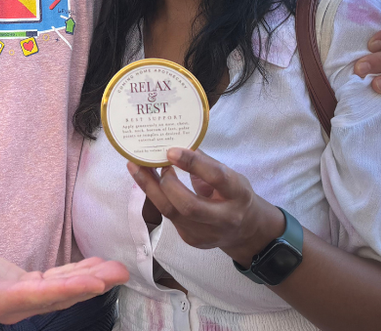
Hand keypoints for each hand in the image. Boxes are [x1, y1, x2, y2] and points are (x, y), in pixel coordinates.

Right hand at [0, 226, 127, 317]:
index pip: (38, 295)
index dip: (67, 288)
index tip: (94, 282)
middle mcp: (14, 306)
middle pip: (58, 297)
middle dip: (90, 285)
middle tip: (119, 272)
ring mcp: (22, 299)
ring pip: (63, 291)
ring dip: (91, 280)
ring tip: (117, 269)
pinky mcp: (26, 288)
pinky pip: (57, 283)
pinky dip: (77, 274)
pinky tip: (96, 266)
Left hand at [133, 146, 281, 262]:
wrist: (245, 230)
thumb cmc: (233, 195)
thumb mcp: (229, 175)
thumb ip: (204, 162)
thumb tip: (175, 141)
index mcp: (238, 195)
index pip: (216, 178)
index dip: (192, 163)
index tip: (170, 150)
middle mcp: (224, 218)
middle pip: (189, 205)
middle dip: (166, 182)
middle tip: (152, 161)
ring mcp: (206, 233)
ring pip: (171, 213)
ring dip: (150, 187)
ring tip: (135, 166)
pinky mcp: (191, 239)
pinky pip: (168, 216)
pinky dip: (155, 196)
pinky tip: (145, 182)